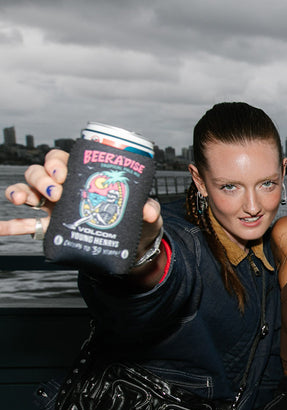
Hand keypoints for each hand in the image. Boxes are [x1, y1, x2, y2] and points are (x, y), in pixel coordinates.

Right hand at [2, 150, 163, 263]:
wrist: (128, 249)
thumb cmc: (135, 223)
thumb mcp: (146, 215)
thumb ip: (149, 209)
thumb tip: (148, 211)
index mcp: (84, 177)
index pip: (64, 159)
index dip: (57, 161)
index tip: (62, 172)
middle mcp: (65, 188)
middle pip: (42, 172)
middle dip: (42, 177)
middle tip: (56, 191)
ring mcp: (53, 206)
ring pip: (27, 190)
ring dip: (20, 191)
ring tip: (22, 200)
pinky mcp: (49, 227)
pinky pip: (24, 224)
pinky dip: (9, 225)